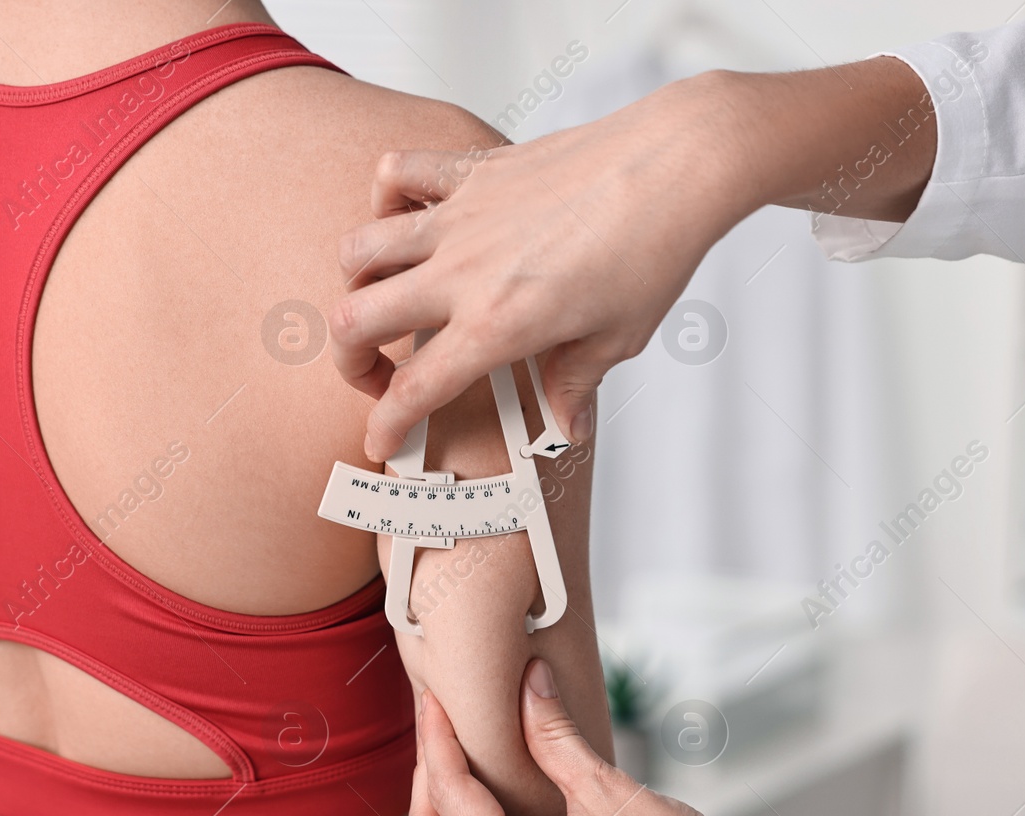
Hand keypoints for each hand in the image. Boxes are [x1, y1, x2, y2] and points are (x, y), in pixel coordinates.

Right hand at [330, 59, 935, 461]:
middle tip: (375, 374)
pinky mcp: (470, 173)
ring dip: (357, 285)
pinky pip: (397, 174)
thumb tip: (565, 429)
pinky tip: (408, 221)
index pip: (415, 390)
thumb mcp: (616, 338)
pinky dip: (386, 198)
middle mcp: (463, 272)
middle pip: (355, 320)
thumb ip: (574, 386)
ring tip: (382, 302)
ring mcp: (460, 218)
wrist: (674, 164)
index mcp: (497, 326)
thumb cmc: (653, 248)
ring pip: (360, 250)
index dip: (386, 426)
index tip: (382, 441)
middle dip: (350, 361)